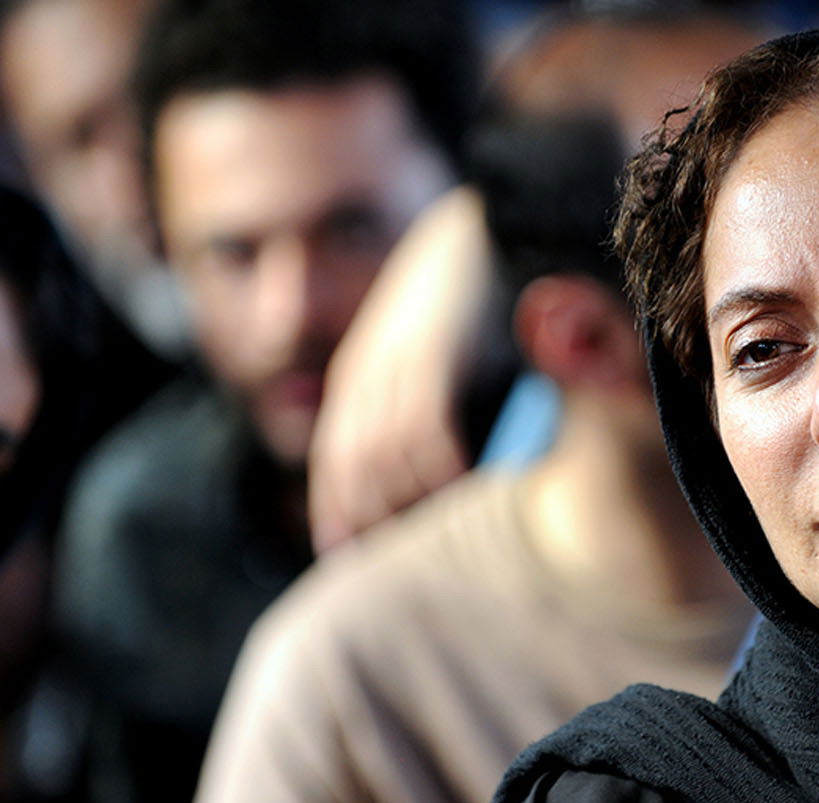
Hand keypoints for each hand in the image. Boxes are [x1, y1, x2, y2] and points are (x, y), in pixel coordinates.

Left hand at [308, 186, 496, 551]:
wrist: (484, 223)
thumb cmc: (470, 299)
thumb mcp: (431, 356)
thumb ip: (420, 408)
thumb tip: (431, 476)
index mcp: (357, 379)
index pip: (334, 466)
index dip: (338, 516)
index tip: (354, 559)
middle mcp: (363, 376)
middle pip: (356, 474)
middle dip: (379, 523)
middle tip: (418, 563)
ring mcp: (393, 363)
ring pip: (388, 460)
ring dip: (417, 504)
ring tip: (454, 533)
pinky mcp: (430, 351)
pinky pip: (428, 432)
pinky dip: (445, 470)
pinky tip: (471, 489)